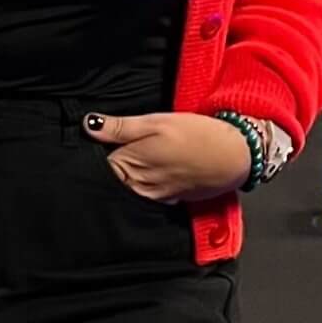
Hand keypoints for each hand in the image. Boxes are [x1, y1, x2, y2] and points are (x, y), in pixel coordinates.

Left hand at [83, 110, 252, 203]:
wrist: (234, 156)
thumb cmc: (196, 135)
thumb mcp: (156, 122)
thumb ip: (120, 127)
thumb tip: (87, 125)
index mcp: (130, 166)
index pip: (98, 163)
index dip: (97, 149)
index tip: (99, 140)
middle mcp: (139, 188)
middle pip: (112, 177)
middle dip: (111, 162)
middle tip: (120, 145)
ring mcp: (155, 197)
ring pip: (129, 186)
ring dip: (129, 173)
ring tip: (143, 154)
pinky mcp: (170, 200)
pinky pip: (148, 192)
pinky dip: (148, 181)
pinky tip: (158, 167)